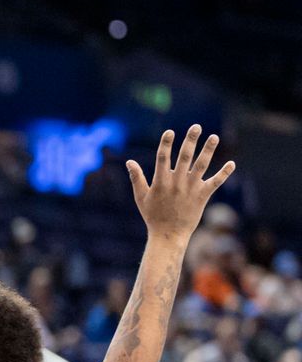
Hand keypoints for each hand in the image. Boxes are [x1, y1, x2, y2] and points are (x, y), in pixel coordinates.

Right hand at [127, 125, 234, 241]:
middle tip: (196, 126)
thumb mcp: (141, 197)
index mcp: (161, 182)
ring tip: (214, 137)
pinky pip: (215, 183)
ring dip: (208, 150)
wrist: (168, 235)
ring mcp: (191, 189)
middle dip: (190, 140)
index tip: (170, 132)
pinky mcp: (202, 196)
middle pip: (185, 157)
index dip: (166, 144)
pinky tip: (232, 164)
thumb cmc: (153, 216)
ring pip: (201, 166)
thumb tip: (129, 161)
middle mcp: (177, 183)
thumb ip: (137, 178)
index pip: (163, 157)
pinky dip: (224, 173)